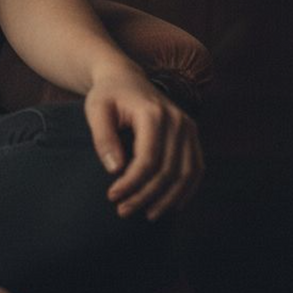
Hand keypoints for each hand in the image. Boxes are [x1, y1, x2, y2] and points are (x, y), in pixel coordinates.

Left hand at [84, 67, 203, 221]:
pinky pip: (196, 168)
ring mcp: (188, 127)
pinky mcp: (192, 134)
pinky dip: (187, 189)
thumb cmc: (107, 95)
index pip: (147, 159)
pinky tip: (173, 205)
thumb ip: (103, 137)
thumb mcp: (96, 110)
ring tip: (148, 215)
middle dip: (145, 196)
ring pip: (186, 173)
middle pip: (167, 170)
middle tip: (123, 211)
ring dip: (168, 199)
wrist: (124, 77)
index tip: (112, 196)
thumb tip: (115, 170)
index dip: (131, 183)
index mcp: (153, 113)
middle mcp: (177, 120)